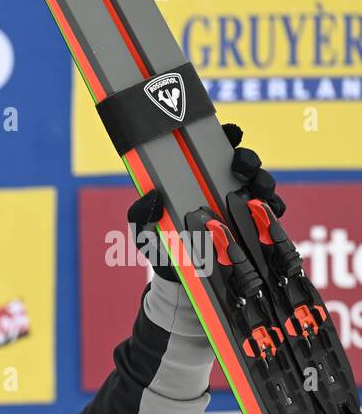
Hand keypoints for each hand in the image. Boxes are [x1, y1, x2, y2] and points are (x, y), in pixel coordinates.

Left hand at [126, 123, 285, 281]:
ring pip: (261, 183)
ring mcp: (240, 205)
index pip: (213, 150)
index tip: (231, 133)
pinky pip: (271, 211)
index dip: (226, 137)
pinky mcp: (254, 225)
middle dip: (248, 158)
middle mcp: (222, 187)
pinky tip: (270, 208)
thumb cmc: (160, 249)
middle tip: (241, 165)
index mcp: (197, 179)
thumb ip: (140, 215)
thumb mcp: (144, 233)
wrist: (178, 280)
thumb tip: (151, 197)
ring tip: (258, 188)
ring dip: (264, 181)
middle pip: (243, 162)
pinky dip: (274, 207)